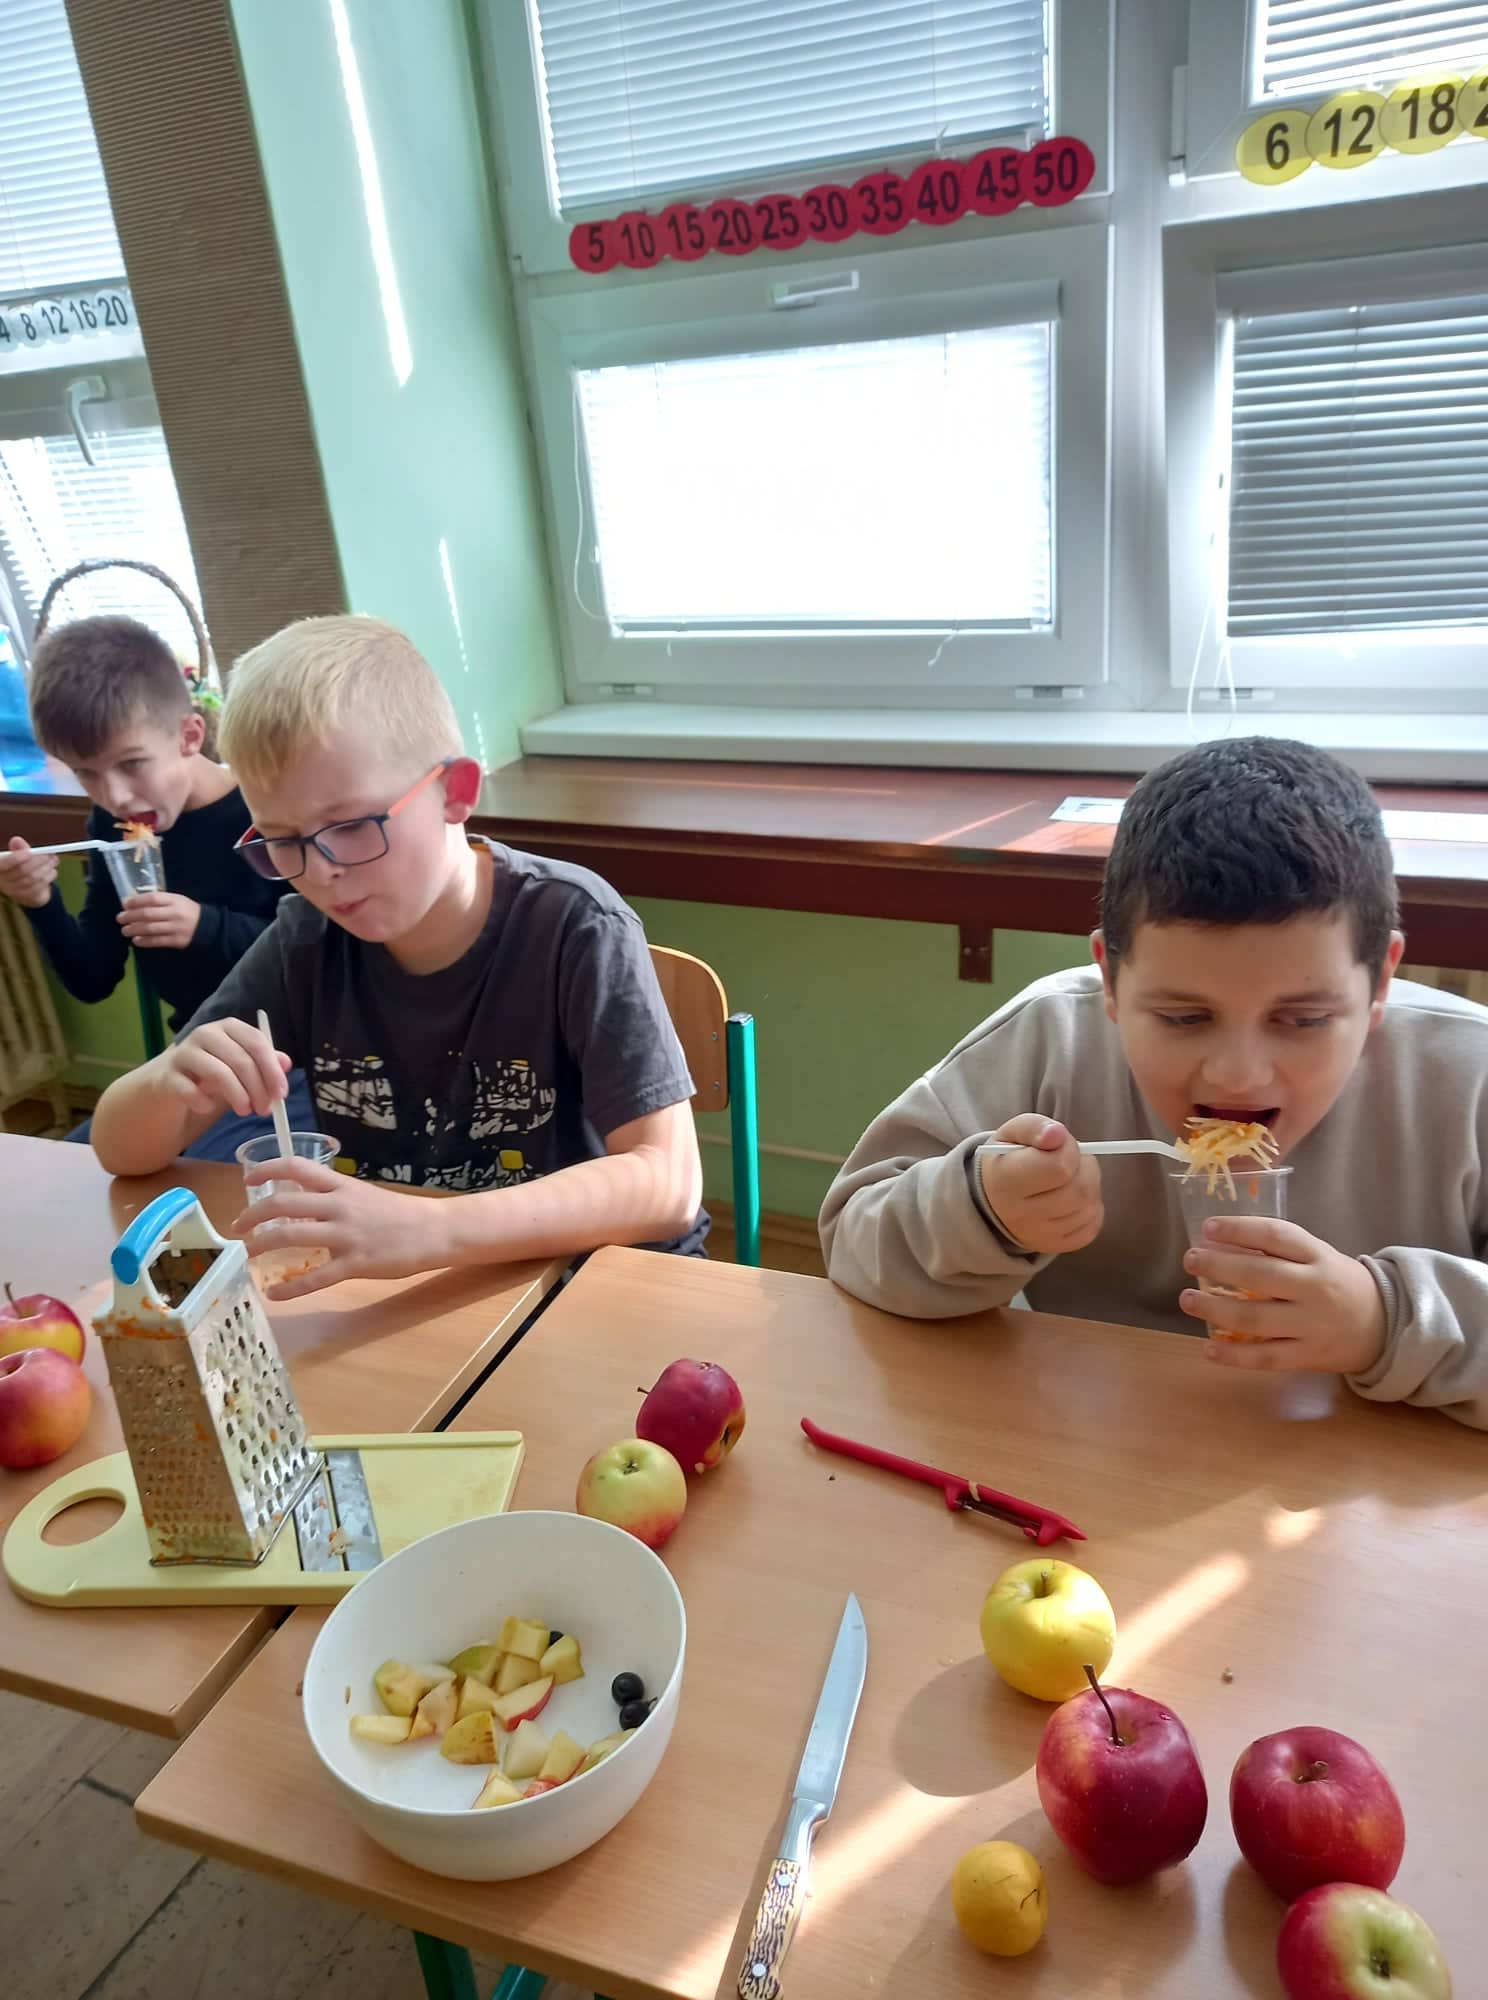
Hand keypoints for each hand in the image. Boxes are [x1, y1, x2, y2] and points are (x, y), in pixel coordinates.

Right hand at [0, 837, 57, 908]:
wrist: (26, 887)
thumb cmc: (21, 866)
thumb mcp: (18, 855)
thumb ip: (19, 848)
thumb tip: (17, 840)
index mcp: (0, 868)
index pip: (3, 864)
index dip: (15, 858)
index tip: (28, 852)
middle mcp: (4, 882)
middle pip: (22, 870)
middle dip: (39, 860)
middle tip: (50, 854)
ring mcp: (15, 892)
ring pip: (33, 879)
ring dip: (46, 868)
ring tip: (53, 861)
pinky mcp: (27, 898)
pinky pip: (39, 888)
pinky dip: (48, 878)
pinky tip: (52, 871)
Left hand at [119, 891, 200, 948]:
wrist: (207, 926)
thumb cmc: (187, 911)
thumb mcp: (176, 900)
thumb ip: (158, 901)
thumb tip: (133, 904)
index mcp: (174, 900)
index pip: (152, 899)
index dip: (136, 901)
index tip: (124, 904)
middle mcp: (174, 913)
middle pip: (148, 914)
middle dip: (131, 916)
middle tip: (120, 918)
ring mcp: (176, 928)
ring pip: (150, 929)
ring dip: (134, 930)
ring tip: (125, 931)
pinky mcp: (177, 941)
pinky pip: (157, 941)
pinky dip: (144, 941)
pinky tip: (136, 941)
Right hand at [161, 1018, 289, 1119]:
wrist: (168, 1082)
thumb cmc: (211, 1073)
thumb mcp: (241, 1067)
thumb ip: (264, 1063)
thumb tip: (286, 1063)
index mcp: (228, 1028)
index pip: (256, 1042)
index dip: (272, 1069)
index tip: (282, 1094)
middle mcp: (205, 1034)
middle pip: (240, 1059)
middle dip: (258, 1088)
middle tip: (265, 1110)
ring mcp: (183, 1052)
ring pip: (218, 1073)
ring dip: (237, 1096)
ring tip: (245, 1111)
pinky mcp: (166, 1075)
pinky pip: (189, 1090)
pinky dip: (202, 1102)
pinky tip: (208, 1108)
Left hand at [234, 1157, 442, 1298]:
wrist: (433, 1230)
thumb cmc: (398, 1213)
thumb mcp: (362, 1194)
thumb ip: (332, 1197)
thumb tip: (298, 1203)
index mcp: (341, 1185)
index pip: (296, 1167)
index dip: (266, 1170)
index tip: (248, 1181)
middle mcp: (339, 1206)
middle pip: (283, 1203)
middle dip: (253, 1216)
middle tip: (238, 1228)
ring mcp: (346, 1235)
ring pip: (291, 1237)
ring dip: (261, 1246)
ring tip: (248, 1254)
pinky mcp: (355, 1264)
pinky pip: (315, 1278)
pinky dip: (290, 1288)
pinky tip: (274, 1294)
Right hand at [980, 1116, 1103, 1254]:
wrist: (994, 1197)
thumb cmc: (1009, 1159)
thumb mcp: (1013, 1133)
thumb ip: (1035, 1127)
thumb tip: (1059, 1135)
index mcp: (1005, 1181)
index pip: (1058, 1168)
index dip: (1068, 1149)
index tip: (1059, 1143)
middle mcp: (1019, 1215)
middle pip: (1079, 1191)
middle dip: (1084, 1167)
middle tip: (1070, 1158)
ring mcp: (1039, 1236)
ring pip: (1088, 1208)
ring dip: (1090, 1185)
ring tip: (1070, 1176)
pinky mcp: (1056, 1245)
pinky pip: (1092, 1226)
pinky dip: (1091, 1207)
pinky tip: (1073, 1197)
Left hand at [1181, 1217, 1387, 1375]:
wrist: (1383, 1325)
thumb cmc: (1337, 1283)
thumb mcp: (1317, 1256)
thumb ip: (1277, 1250)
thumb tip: (1219, 1242)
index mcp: (1318, 1256)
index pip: (1276, 1236)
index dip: (1240, 1229)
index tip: (1208, 1228)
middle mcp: (1315, 1288)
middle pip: (1260, 1276)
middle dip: (1219, 1266)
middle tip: (1190, 1260)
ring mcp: (1311, 1325)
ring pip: (1256, 1318)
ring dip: (1215, 1309)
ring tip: (1188, 1299)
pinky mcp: (1308, 1356)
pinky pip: (1265, 1357)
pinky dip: (1234, 1356)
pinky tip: (1208, 1349)